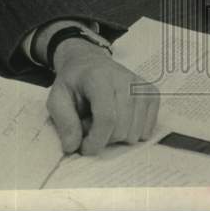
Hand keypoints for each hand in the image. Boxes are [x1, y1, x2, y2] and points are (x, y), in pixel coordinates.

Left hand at [46, 38, 159, 155]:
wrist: (89, 61)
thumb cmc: (73, 82)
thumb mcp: (57, 97)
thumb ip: (64, 121)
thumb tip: (73, 147)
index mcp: (99, 77)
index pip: (106, 118)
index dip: (96, 140)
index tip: (85, 148)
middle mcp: (125, 80)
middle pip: (121, 129)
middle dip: (103, 138)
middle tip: (89, 126)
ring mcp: (142, 87)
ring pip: (135, 133)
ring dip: (116, 136)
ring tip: (102, 120)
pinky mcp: (152, 94)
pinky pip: (147, 131)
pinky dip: (130, 132)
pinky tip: (118, 118)